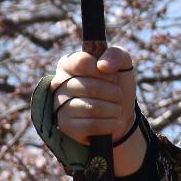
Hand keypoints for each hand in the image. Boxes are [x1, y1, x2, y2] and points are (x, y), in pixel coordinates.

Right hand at [52, 46, 147, 174]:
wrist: (120, 115)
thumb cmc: (116, 85)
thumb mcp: (122, 64)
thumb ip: (115, 55)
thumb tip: (102, 65)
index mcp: (67, 64)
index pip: (82, 62)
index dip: (103, 72)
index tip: (112, 77)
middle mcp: (58, 84)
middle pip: (89, 87)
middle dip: (113, 92)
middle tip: (118, 95)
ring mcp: (59, 106)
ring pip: (92, 107)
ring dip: (113, 109)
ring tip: (116, 109)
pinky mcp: (65, 126)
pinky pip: (92, 125)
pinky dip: (110, 123)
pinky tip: (114, 121)